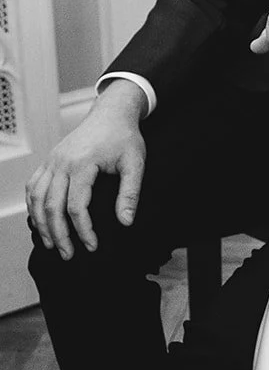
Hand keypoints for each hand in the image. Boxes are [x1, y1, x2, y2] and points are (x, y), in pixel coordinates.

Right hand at [26, 81, 146, 257]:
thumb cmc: (124, 138)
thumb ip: (130, 193)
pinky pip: (33, 186)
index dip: (83, 230)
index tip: (92, 246)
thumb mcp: (135, 163)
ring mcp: (51, 161)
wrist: (110, 114)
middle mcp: (61, 162)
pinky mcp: (49, 161)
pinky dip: (33, 206)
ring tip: (51, 244)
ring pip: (36, 198)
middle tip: (68, 255)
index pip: (77, 206)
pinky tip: (40, 222)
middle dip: (58, 234)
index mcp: (82, 163)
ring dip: (41, 224)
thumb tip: (125, 222)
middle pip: (51, 205)